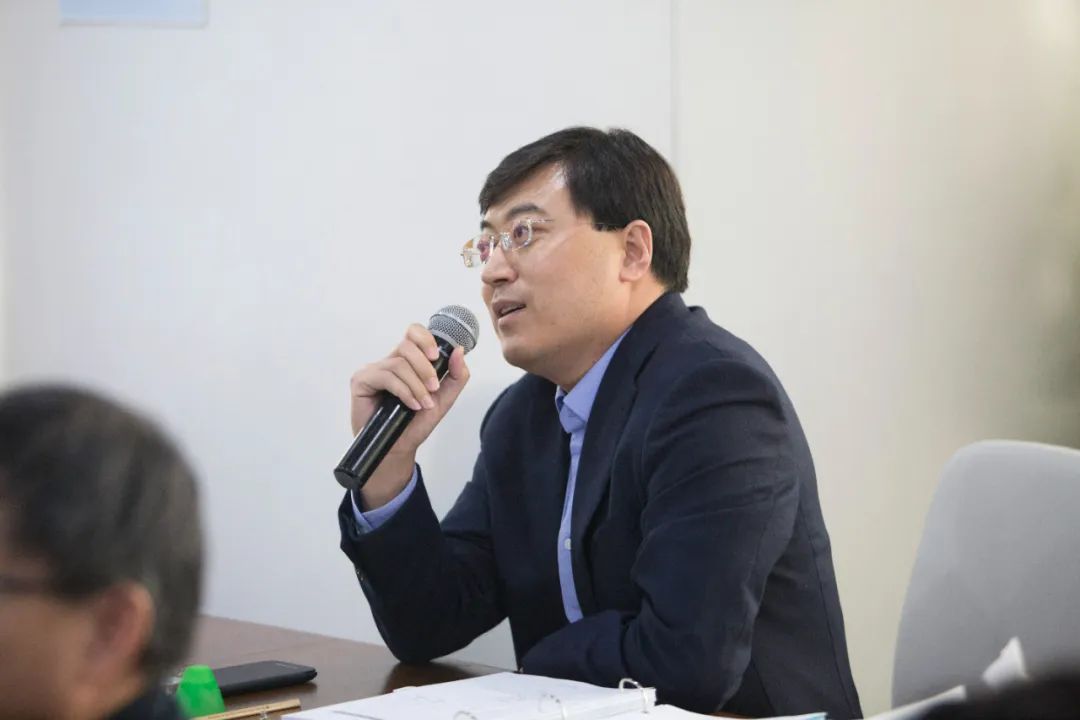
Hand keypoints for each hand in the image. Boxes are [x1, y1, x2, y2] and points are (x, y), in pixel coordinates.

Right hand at [348, 324, 469, 507]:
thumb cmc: (416, 422)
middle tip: (434, 389)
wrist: (399, 447)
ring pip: (399, 364)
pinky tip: (411, 405)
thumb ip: (456, 375)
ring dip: (416, 385)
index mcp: (408, 361)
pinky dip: (403, 391)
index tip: (437, 356)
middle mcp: (390, 361)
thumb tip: (459, 350)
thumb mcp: (444, 398)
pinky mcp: (361, 380)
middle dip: (425, 368)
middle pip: (407, 345)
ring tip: (423, 404)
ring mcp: (374, 370)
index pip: (413, 333)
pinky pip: (386, 377)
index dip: (426, 338)